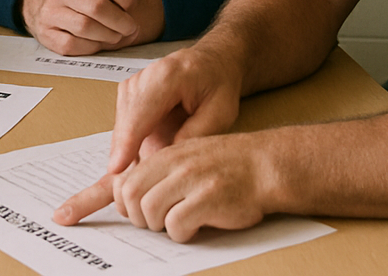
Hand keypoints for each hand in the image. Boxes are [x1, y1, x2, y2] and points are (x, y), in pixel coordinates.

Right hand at [19, 0, 162, 54]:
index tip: (132, 5)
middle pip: (99, 7)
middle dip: (121, 21)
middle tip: (131, 27)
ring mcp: (50, 12)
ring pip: (86, 27)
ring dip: (109, 36)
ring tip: (118, 35)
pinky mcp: (46, 34)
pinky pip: (73, 45)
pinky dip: (91, 46)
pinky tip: (98, 42)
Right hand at [54, 44, 243, 225]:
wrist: (210, 61)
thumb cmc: (217, 83)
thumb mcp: (220, 111)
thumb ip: (194, 135)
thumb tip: (166, 162)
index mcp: (166, 76)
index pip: (140, 113)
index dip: (127, 144)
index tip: (117, 170)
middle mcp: (141, 79)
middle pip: (125, 126)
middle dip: (124, 159)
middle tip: (125, 197)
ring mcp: (130, 88)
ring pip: (121, 132)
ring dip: (127, 158)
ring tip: (130, 190)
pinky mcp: (126, 99)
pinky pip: (123, 131)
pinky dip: (128, 152)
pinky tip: (133, 171)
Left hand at [95, 134, 270, 241]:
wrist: (265, 165)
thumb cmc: (227, 166)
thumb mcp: (187, 157)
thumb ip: (158, 172)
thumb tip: (123, 193)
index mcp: (166, 155)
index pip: (123, 180)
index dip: (121, 203)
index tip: (131, 213)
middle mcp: (175, 164)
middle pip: (131, 197)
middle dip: (138, 217)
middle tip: (156, 222)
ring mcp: (192, 180)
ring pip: (150, 211)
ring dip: (160, 226)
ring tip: (178, 223)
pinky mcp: (208, 199)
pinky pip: (176, 224)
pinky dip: (182, 233)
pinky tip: (196, 227)